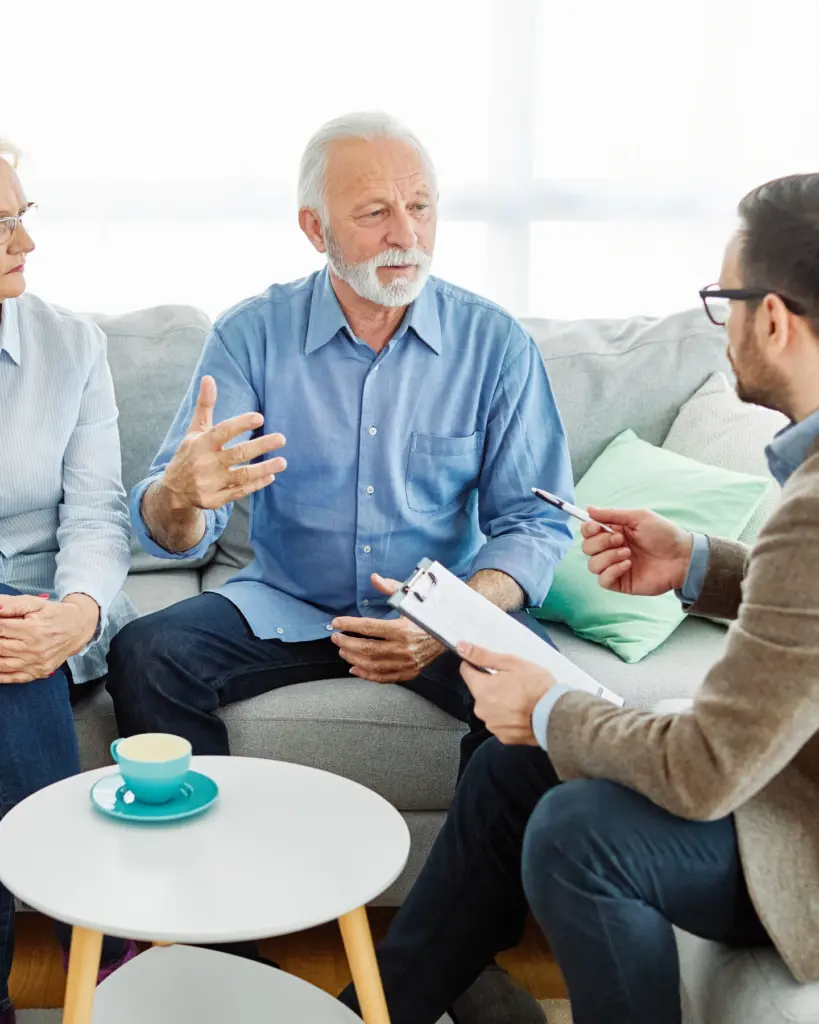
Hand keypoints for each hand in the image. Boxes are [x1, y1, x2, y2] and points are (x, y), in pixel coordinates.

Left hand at [0, 594, 98, 682]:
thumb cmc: (54, 614)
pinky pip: (13, 678)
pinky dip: (0, 676)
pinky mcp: (38, 672)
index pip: (0, 628)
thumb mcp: (35, 603)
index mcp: (32, 629)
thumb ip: (11, 604)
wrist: (78, 629)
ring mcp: (36, 663)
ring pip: (2, 664)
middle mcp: (34, 649)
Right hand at [163, 376, 287, 510]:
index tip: (259, 417)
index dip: (240, 424)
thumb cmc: (190, 454)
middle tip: (281, 438)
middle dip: (260, 446)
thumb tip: (208, 378)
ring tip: (283, 462)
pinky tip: (271, 476)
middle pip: (237, 454)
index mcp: (200, 444)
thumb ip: (205, 406)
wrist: (173, 491)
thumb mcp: (194, 431)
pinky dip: (256, 485)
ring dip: (263, 469)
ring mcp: (210, 483)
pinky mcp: (215, 500)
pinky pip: (240, 492)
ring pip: (242, 476)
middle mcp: (205, 464)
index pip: (222, 432)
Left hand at [331, 574, 444, 682]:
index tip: (336, 623)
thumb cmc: (429, 615)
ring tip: (343, 650)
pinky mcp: (409, 672)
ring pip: (372, 664)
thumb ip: (391, 589)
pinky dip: (367, 674)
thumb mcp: (412, 599)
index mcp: (402, 629)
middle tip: (336, 638)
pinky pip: (383, 677)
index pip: (369, 627)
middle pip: (367, 648)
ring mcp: (406, 663)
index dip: (349, 624)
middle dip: (347, 643)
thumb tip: (374, 578)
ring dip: (353, 658)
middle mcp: (404, 648)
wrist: (451, 634)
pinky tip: (355, 668)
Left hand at [457, 642, 554, 745]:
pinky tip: (523, 713)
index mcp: (481, 689)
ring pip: (490, 708)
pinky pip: (500, 723)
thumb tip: (461, 647)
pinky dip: (508, 717)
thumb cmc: (537, 687)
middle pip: (480, 691)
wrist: (556, 717)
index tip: (489, 665)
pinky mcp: (503, 737)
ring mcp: (492, 726)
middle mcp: (481, 710)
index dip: (476, 665)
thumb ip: (484, 656)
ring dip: (500, 702)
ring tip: (521, 699)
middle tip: (514, 682)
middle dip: (492, 685)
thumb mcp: (512, 663)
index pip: (467, 672)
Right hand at [581, 507, 693, 595]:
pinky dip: (612, 571)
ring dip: (608, 556)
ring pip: (592, 564)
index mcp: (614, 532)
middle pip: (586, 548)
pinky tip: (628, 565)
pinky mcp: (620, 582)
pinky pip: (602, 580)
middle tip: (621, 539)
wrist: (682, 557)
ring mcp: (615, 567)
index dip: (587, 529)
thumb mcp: (639, 517)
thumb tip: (589, 509)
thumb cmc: (665, 535)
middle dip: (601, 542)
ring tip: (628, 553)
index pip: (588, 532)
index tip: (596, 526)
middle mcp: (611, 549)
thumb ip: (612, 514)